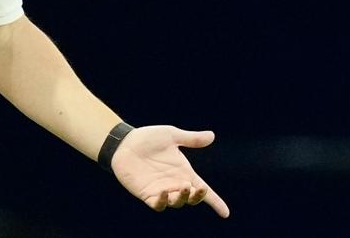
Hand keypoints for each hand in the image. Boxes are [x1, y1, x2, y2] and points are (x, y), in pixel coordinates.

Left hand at [111, 125, 229, 217]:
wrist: (124, 142)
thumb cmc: (148, 138)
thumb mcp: (171, 136)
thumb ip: (191, 139)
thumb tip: (212, 136)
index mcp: (184, 172)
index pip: (203, 190)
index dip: (215, 202)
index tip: (225, 213)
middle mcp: (174, 183)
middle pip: (191, 199)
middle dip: (197, 196)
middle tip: (195, 186)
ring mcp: (161, 190)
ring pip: (176, 203)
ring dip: (182, 198)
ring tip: (183, 186)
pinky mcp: (147, 194)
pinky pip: (157, 205)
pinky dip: (162, 202)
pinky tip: (163, 193)